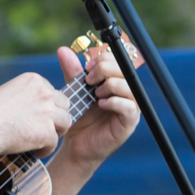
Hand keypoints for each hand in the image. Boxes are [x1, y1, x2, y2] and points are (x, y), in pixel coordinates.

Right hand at [0, 71, 71, 157]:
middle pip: (64, 105)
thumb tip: (23, 106)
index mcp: (33, 80)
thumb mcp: (2, 93)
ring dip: (55, 132)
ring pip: (66, 122)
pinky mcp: (47, 132)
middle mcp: (43, 92)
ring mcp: (47, 112)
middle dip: (56, 117)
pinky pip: (55, 143)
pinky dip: (45, 149)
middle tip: (43, 128)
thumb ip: (20, 96)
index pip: (52, 92)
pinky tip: (34, 151)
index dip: (47, 105)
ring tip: (40, 140)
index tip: (37, 115)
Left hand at [53, 44, 138, 170]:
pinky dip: (114, 102)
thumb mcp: (74, 91)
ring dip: (110, 85)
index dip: (104, 59)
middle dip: (105, 70)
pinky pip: (129, 107)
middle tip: (89, 80)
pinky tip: (100, 104)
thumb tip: (63, 50)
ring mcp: (130, 108)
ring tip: (94, 94)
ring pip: (129, 86)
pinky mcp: (129, 122)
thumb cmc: (79, 117)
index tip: (87, 68)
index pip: (119, 61)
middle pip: (126, 70)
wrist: (76, 144)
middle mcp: (127, 93)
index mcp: (116, 82)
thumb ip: (72, 72)